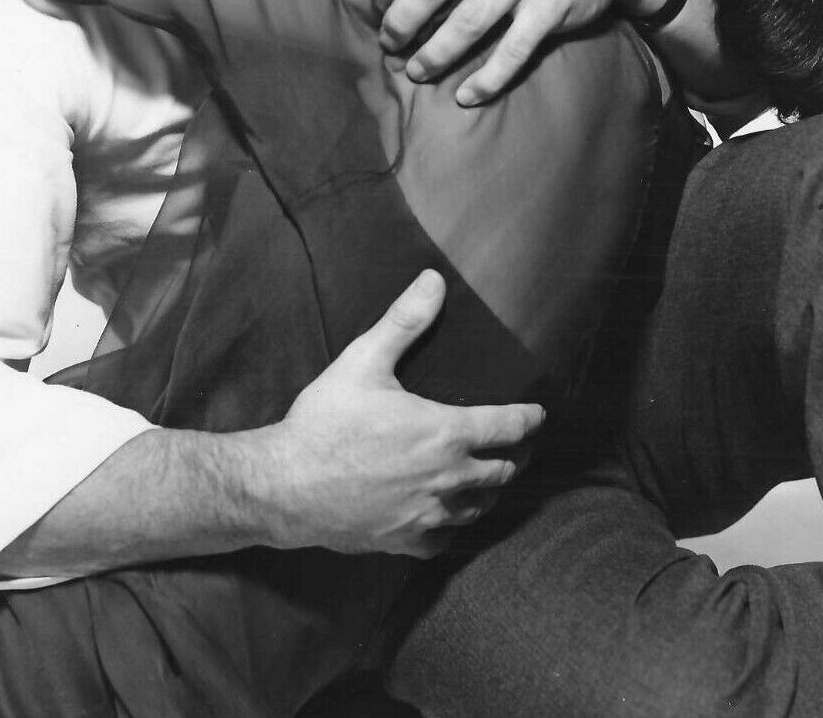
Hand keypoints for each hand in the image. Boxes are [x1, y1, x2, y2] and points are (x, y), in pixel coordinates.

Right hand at [258, 270, 543, 557]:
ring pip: (479, 506)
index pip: (508, 427)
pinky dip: (454, 525)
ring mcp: (428, 514)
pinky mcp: (405, 541)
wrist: (284, 486)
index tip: (538, 415)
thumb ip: (404, 321)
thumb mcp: (364, 360)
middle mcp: (447, 478)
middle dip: (516, 455)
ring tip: (491, 477)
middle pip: (503, 470)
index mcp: (446, 433)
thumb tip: (434, 281)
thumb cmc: (325, 422)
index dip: (528, 419)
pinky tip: (449, 515)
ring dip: (490, 490)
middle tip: (520, 446)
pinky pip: (446, 539)